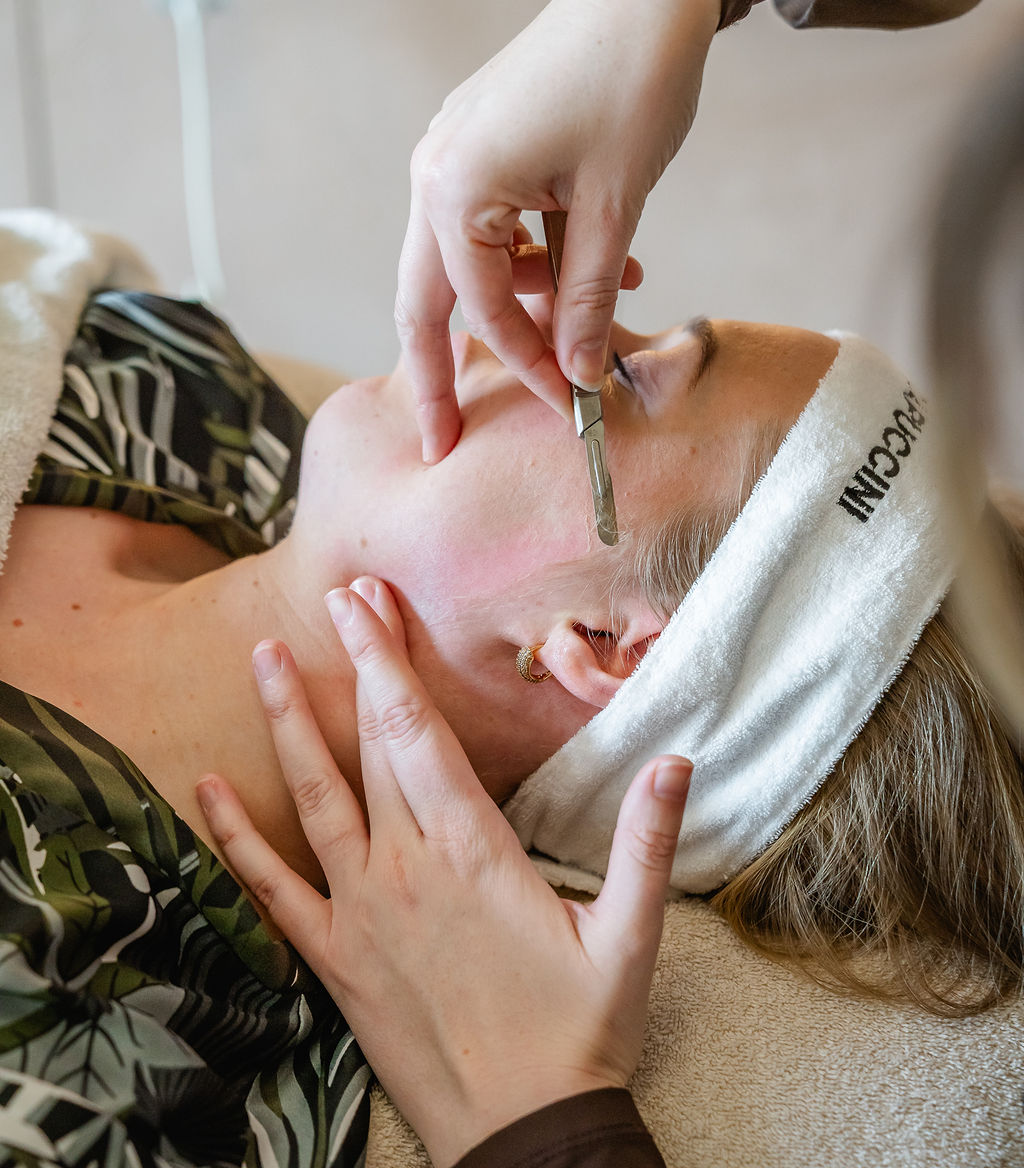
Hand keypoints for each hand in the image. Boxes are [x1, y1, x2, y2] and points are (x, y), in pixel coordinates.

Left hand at [198, 577, 690, 1166]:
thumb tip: (677, 760)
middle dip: (354, 663)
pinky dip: (234, 839)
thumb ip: (646, 841)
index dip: (392, 660)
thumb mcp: (631, 936)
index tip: (372, 603)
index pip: (421, 732)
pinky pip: (272, 890)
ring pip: (313, 798)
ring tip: (263, 657)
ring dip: (286, 722)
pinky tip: (204, 791)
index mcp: (471, 851)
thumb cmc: (580, 1033)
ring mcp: (360, 911)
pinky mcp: (335, 958)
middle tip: (339, 597)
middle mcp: (405, 868)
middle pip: (371, 743)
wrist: (524, 1137)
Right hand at [396, 0, 720, 460]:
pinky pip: (488, 228)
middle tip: (445, 442)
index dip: (530, 366)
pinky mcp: (477, 147)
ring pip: (461, 267)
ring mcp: (450, 156)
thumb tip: (580, 374)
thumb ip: (585, 300)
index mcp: (454, 187)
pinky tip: (592, 263)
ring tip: (590, 317)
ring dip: (519, 305)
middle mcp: (434, 173)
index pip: (481, 310)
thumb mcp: (613, 206)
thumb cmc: (633, 80)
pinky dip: (531, 260)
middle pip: (425, 300)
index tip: (569, 407)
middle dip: (439, 375)